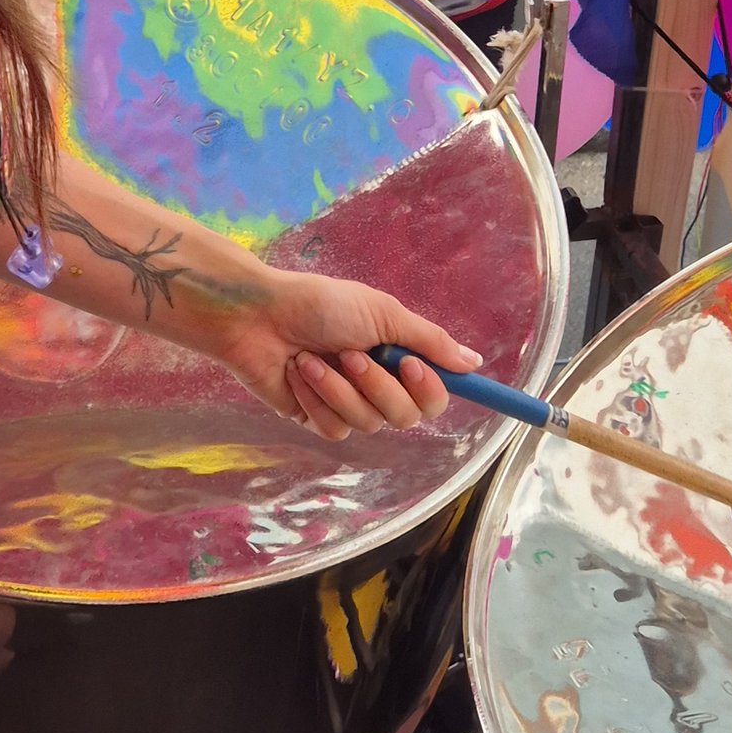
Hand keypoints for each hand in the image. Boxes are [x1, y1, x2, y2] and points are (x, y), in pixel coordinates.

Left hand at [187, 264, 476, 439]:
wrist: (258, 316)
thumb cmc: (320, 304)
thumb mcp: (382, 313)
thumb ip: (429, 341)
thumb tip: (473, 363)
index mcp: (397, 358)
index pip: (434, 395)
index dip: (429, 388)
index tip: (410, 365)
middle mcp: (377, 385)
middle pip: (406, 416)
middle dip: (377, 387)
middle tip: (351, 354)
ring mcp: (347, 404)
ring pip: (368, 424)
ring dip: (339, 388)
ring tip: (312, 358)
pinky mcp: (316, 418)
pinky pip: (334, 428)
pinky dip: (316, 399)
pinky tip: (296, 373)